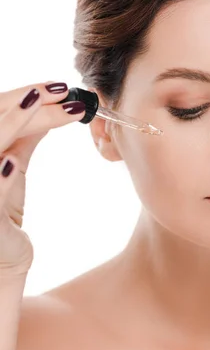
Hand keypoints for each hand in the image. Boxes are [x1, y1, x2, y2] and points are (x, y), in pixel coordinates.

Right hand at [0, 82, 84, 276]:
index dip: (26, 96)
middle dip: (28, 101)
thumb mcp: (14, 169)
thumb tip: (44, 106)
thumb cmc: (4, 216)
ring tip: (46, 103)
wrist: (3, 262)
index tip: (60, 87)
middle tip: (63, 90)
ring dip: (17, 122)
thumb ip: (23, 139)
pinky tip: (9, 163)